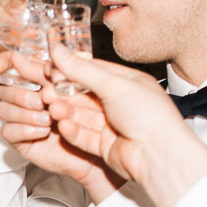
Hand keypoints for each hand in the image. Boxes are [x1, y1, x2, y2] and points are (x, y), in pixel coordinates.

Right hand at [46, 46, 206, 206]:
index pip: (93, 71)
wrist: (159, 156)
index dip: (71, 70)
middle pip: (84, 95)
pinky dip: (73, 131)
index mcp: (128, 83)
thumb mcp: (114, 84)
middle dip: (64, 94)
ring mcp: (112, 125)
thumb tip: (59, 50)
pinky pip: (83, 136)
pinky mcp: (105, 146)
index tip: (51, 68)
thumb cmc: (150, 116)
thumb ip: (82, 69)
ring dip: (66, 112)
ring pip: (81, 116)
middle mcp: (120, 103)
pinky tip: (63, 126)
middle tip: (46, 91)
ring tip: (54, 109)